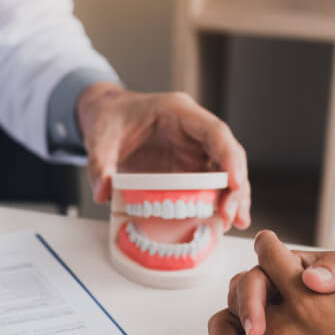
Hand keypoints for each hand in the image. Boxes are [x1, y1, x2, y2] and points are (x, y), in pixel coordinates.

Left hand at [78, 83, 250, 230]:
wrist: (106, 117)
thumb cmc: (108, 119)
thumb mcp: (99, 139)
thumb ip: (100, 164)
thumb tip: (103, 193)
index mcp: (178, 111)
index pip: (214, 131)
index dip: (229, 157)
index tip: (235, 183)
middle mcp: (193, 129)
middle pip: (227, 154)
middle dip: (235, 185)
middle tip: (232, 215)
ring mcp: (194, 147)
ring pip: (224, 170)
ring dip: (233, 196)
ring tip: (234, 223)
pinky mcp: (189, 165)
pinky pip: (210, 182)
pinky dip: (217, 200)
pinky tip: (221, 221)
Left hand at [236, 217, 334, 334]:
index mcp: (306, 301)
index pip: (270, 259)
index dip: (268, 245)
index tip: (266, 242)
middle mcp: (282, 330)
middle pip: (243, 293)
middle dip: (250, 283)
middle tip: (261, 283)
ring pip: (238, 332)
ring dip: (245, 322)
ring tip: (255, 320)